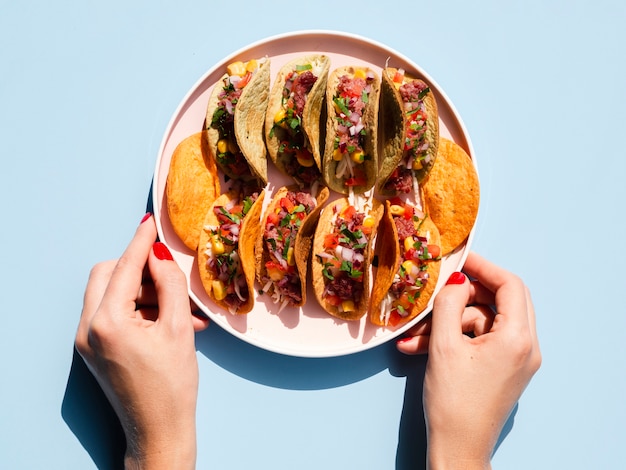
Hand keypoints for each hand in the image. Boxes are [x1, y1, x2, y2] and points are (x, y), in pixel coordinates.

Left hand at [75, 214, 208, 468]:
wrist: (158, 430)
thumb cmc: (172, 385)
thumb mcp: (178, 328)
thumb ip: (168, 283)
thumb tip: (158, 254)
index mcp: (107, 322)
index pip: (124, 266)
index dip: (140, 242)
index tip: (150, 222)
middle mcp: (88, 328)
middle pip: (107, 274)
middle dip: (139, 268)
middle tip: (168, 273)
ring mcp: (86, 339)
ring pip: (110, 292)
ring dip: (143, 291)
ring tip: (178, 308)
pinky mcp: (93, 348)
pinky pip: (111, 312)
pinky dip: (137, 309)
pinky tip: (168, 320)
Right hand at [397, 252, 540, 468]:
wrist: (458, 447)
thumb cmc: (452, 400)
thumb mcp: (444, 345)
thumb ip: (449, 304)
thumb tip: (456, 279)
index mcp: (518, 338)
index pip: (510, 285)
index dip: (484, 267)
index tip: (459, 259)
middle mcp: (526, 347)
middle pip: (500, 301)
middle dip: (464, 295)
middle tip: (439, 291)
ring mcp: (517, 359)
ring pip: (484, 322)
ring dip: (449, 323)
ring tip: (415, 336)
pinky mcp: (504, 369)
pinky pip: (481, 340)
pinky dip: (454, 339)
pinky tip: (421, 347)